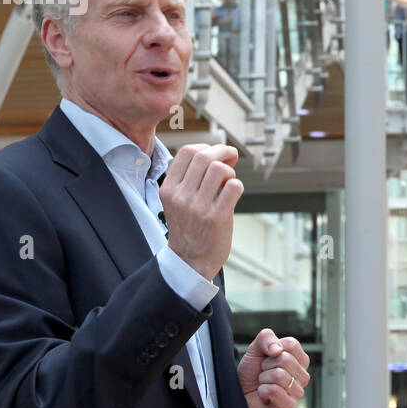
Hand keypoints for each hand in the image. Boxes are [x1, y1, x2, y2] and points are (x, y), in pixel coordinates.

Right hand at [161, 144, 242, 279]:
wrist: (190, 261)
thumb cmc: (188, 226)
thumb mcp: (177, 201)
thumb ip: (191, 178)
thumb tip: (219, 152)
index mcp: (169, 189)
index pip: (187, 152)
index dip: (207, 147)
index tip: (216, 154)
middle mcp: (181, 196)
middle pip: (205, 156)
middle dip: (223, 152)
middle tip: (231, 158)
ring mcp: (199, 207)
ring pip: (220, 169)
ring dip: (230, 171)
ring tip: (228, 182)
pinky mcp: (217, 217)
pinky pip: (234, 187)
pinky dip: (237, 185)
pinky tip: (233, 194)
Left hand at [237, 328, 310, 407]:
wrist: (240, 394)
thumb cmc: (251, 372)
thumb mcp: (255, 349)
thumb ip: (266, 338)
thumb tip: (277, 349)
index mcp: (300, 359)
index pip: (292, 345)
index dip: (272, 349)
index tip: (267, 358)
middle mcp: (303, 376)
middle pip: (285, 359)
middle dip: (266, 365)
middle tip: (263, 373)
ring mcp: (298, 392)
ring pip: (279, 375)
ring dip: (263, 379)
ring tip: (263, 384)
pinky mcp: (290, 406)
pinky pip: (274, 391)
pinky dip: (262, 391)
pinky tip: (263, 395)